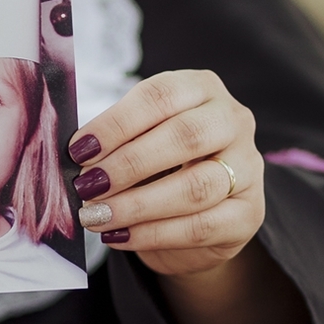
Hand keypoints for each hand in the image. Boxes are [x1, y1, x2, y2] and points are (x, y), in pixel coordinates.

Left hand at [70, 71, 306, 323]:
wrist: (198, 216)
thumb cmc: (159, 164)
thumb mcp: (139, 137)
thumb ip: (115, 138)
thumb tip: (74, 154)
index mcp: (202, 88)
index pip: (160, 96)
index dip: (117, 122)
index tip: (79, 149)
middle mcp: (233, 121)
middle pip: (185, 137)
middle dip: (128, 163)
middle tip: (87, 185)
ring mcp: (248, 168)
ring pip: (195, 187)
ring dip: (137, 205)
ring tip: (96, 216)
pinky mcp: (249, 215)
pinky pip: (201, 226)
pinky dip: (153, 234)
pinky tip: (119, 235)